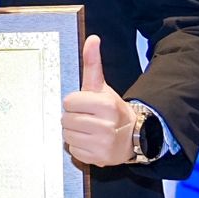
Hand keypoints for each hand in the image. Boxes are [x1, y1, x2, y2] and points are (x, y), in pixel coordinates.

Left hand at [61, 35, 133, 167]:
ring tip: (88, 129)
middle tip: (87, 118)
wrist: (132, 135)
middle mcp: (106, 125)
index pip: (69, 102)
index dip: (75, 102)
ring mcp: (102, 144)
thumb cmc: (111, 109)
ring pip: (67, 135)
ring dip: (74, 132)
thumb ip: (93, 63)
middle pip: (66, 119)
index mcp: (106, 105)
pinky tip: (90, 141)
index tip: (86, 104)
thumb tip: (92, 38)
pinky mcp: (98, 159)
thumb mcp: (102, 86)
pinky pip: (73, 150)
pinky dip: (78, 146)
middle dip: (73, 117)